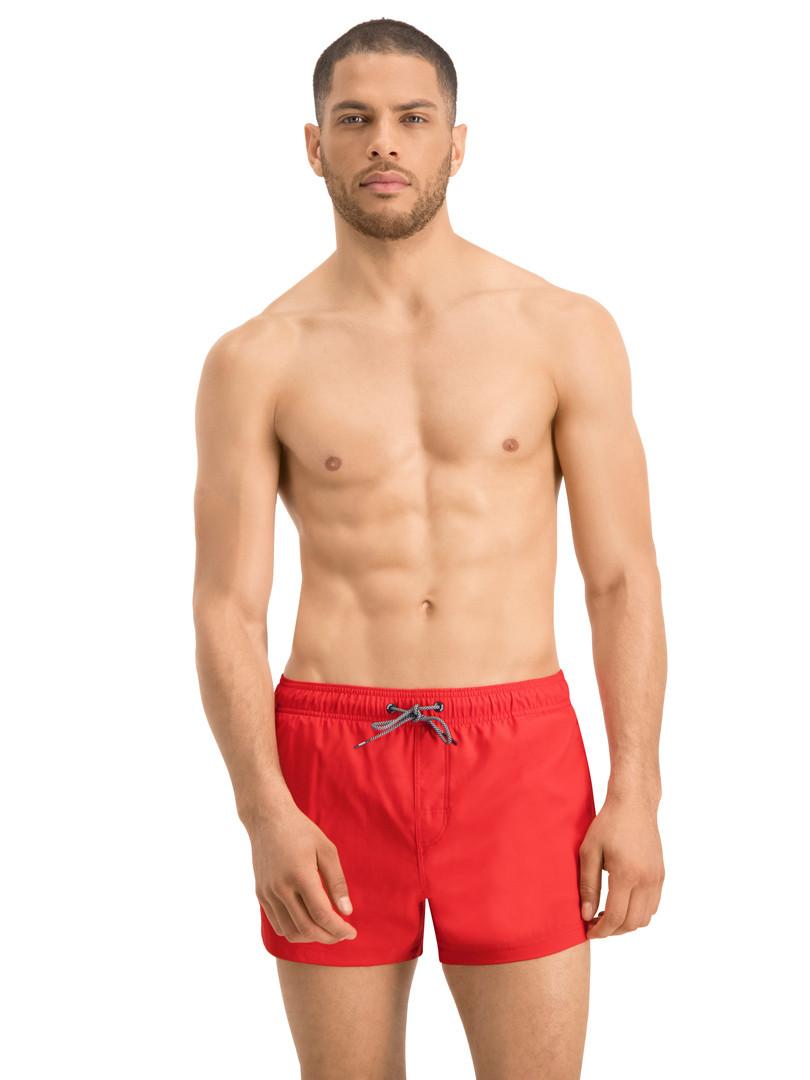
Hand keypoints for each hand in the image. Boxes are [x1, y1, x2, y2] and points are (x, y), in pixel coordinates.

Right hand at [248, 800, 357, 944]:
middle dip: (328, 937)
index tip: (352, 932)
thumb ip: (337, 882)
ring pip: (290, 932)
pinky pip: (277, 924)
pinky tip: (307, 922)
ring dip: (311, 937)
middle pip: (307, 928)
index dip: (339, 929)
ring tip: (326, 929)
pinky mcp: (261, 894)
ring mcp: (268, 893)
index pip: (322, 914)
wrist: (267, 818)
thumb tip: (347, 912)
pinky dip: (294, 930)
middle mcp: (281, 888)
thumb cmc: (301, 831)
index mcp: (300, 875)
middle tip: (342, 934)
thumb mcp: (326, 850)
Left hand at [578, 793, 664, 937]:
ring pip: (645, 918)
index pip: (615, 917)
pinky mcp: (661, 875)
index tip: (588, 931)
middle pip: (632, 923)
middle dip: (612, 930)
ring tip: (607, 915)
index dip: (601, 930)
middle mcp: (646, 880)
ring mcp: (657, 878)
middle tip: (595, 924)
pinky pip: (653, 906)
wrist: (634, 804)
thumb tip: (586, 915)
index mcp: (626, 874)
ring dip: (626, 923)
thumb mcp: (589, 851)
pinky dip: (638, 913)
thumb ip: (588, 885)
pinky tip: (622, 903)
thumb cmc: (608, 823)